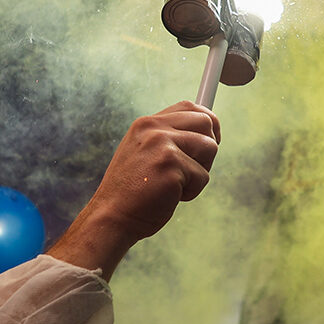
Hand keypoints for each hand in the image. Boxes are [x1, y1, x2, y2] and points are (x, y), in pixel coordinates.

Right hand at [48, 102, 219, 275]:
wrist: (112, 217)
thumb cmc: (132, 191)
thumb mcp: (145, 154)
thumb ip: (167, 139)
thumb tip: (207, 128)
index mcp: (147, 124)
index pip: (189, 107)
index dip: (207, 122)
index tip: (212, 138)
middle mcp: (154, 128)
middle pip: (206, 122)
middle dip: (208, 148)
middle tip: (192, 170)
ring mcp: (162, 145)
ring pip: (210, 147)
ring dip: (200, 172)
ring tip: (176, 185)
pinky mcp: (171, 165)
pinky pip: (203, 176)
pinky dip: (192, 192)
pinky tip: (169, 197)